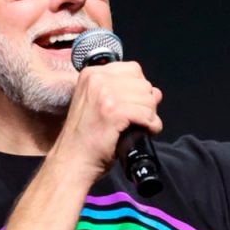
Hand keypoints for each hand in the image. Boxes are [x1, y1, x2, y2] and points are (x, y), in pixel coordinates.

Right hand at [50, 61, 162, 182]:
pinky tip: (145, 132)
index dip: (138, 88)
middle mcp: (97, 79)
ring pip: (148, 99)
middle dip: (146, 103)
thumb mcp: (101, 107)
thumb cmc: (85, 138)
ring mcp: (105, 95)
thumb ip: (126, 94)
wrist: (72, 160)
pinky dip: (152, 126)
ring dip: (150, 115)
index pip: (133, 69)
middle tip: (137, 119)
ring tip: (140, 126)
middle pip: (143, 83)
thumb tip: (156, 93)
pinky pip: (147, 114)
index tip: (133, 104)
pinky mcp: (114, 112)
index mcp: (91, 74)